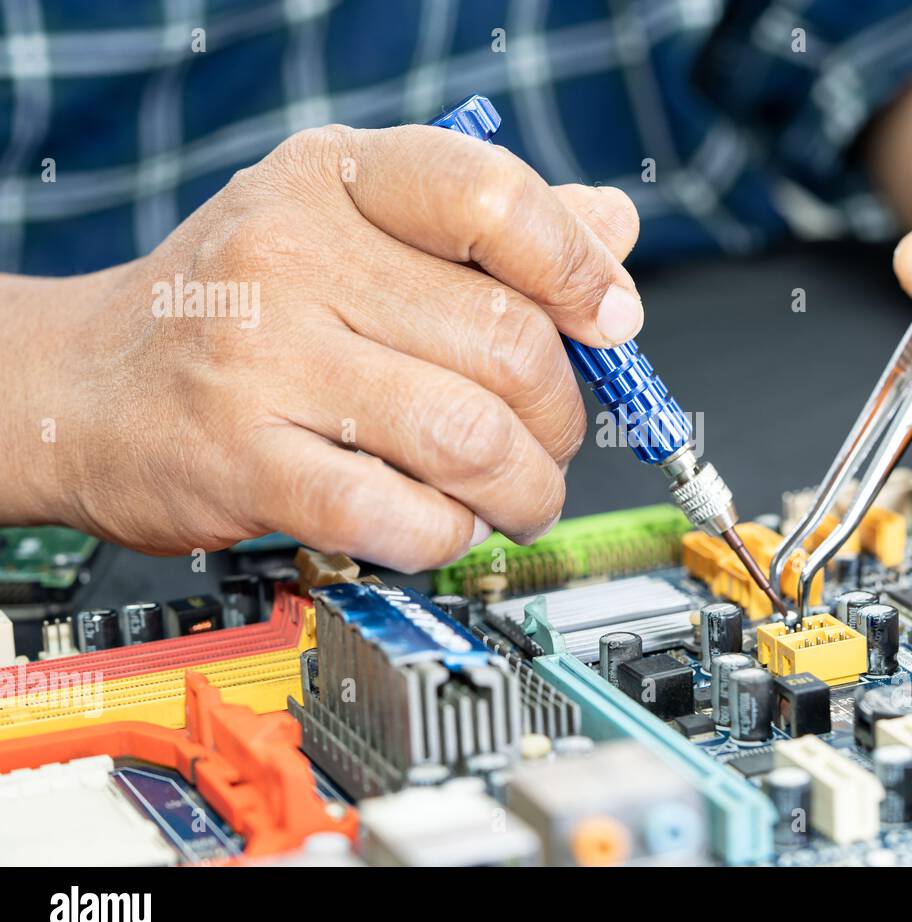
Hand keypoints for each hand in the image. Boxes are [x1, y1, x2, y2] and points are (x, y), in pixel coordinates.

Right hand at [4, 124, 640, 570]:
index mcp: (336, 178)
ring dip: (526, 489)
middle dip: (561, 415)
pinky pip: (398, 515)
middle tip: (550, 441)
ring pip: (469, 439)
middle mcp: (295, 253)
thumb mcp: (351, 223)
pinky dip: (449, 535)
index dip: (580, 269)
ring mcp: (262, 359)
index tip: (610, 322)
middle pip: (507, 342)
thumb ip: (485, 224)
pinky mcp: (243, 461)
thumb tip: (612, 231)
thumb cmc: (240, 304)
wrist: (82, 382)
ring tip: (519, 496)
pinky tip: (444, 525)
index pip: (493, 197)